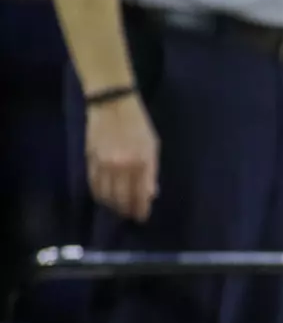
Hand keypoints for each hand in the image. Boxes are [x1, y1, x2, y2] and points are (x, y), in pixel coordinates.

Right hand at [85, 92, 158, 221]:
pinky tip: (104, 197)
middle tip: (129, 215)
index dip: (140, 210)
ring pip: (105, 195)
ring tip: (118, 208)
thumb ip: (151, 172)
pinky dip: (99, 194)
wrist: (111, 104)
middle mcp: (120, 167)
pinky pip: (93, 184)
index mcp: (140, 163)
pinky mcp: (89, 159)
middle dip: (126, 210)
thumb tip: (150, 194)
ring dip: (112, 205)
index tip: (141, 217)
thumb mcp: (152, 147)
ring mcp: (103, 164)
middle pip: (121, 199)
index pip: (140, 195)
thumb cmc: (137, 124)